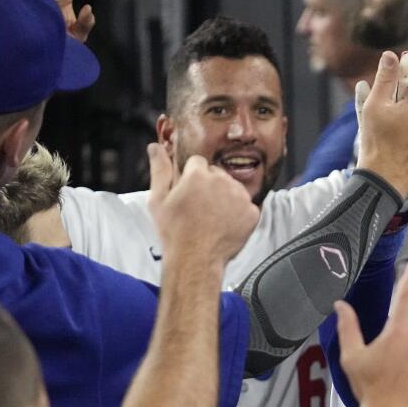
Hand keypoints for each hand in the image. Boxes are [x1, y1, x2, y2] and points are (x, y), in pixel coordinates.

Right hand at [147, 144, 258, 264]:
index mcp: (198, 175)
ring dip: (225, 197)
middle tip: (200, 207)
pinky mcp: (253, 213)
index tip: (188, 192)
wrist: (196, 260)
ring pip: (233, 188)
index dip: (191, 177)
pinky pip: (246, 205)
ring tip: (212, 217)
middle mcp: (223, 181)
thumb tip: (154, 146)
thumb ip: (159, 169)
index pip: (198, 163)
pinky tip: (226, 224)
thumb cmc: (173, 231)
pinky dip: (239, 213)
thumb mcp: (158, 199)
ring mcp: (240, 197)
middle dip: (210, 185)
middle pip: (217, 173)